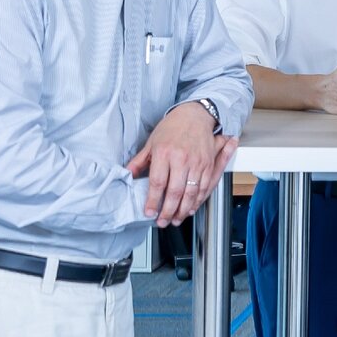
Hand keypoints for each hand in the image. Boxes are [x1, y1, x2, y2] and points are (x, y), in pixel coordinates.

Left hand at [125, 102, 235, 226]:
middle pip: (175, 191)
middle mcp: (181, 159)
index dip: (153, 201)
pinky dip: (198, 200)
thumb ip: (139, 161)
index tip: (149, 212)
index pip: (157, 183)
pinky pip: (204, 186)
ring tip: (176, 219)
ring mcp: (197, 162)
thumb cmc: (173, 127)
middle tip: (162, 221)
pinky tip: (191, 208)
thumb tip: (127, 176)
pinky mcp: (208, 164)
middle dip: (168, 211)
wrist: (196, 115)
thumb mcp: (151, 142)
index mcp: (164, 153)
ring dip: (183, 209)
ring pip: (191, 192)